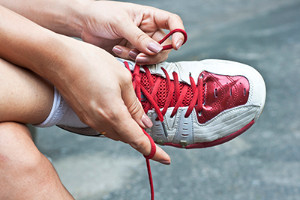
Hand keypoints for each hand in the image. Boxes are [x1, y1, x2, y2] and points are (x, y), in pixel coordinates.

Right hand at [53, 37, 169, 163]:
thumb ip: (134, 104)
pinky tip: (122, 112)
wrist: (56, 58)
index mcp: (114, 114)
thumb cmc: (91, 62)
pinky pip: (106, 125)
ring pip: (116, 132)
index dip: (154, 151)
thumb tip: (144, 123)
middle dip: (142, 138)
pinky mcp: (84, 115)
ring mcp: (90, 120)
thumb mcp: (123, 79)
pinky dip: (118, 123)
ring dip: (130, 130)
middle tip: (155, 133)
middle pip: (127, 138)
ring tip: (140, 120)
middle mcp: (101, 122)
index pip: (139, 140)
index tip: (166, 159)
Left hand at [79, 1, 184, 64]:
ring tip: (122, 51)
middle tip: (138, 56)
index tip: (177, 45)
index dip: (179, 33)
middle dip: (154, 53)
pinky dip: (129, 59)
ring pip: (152, 56)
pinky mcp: (131, 52)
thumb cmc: (101, 14)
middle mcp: (148, 30)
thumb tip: (157, 49)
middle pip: (164, 46)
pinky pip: (138, 60)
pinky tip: (116, 51)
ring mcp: (140, 42)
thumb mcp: (120, 22)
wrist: (83, 23)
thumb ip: (138, 37)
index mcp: (149, 16)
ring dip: (140, 57)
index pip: (172, 22)